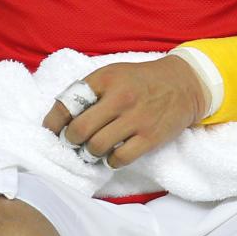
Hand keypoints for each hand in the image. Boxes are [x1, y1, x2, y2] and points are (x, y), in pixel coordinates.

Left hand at [42, 57, 208, 168]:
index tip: (52, 131)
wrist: (185, 83)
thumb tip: (61, 118)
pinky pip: (119, 158)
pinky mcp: (150, 137)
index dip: (52, 122)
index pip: (67, 104)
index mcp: (106, 78)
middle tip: (72, 143)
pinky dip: (110, 161)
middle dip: (70, 141)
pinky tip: (112, 155)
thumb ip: (89, 91)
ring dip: (89, 153)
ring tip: (92, 149)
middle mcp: (120, 97)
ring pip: (96, 147)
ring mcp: (136, 118)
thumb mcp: (113, 74)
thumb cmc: (141, 80)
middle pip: (79, 130)